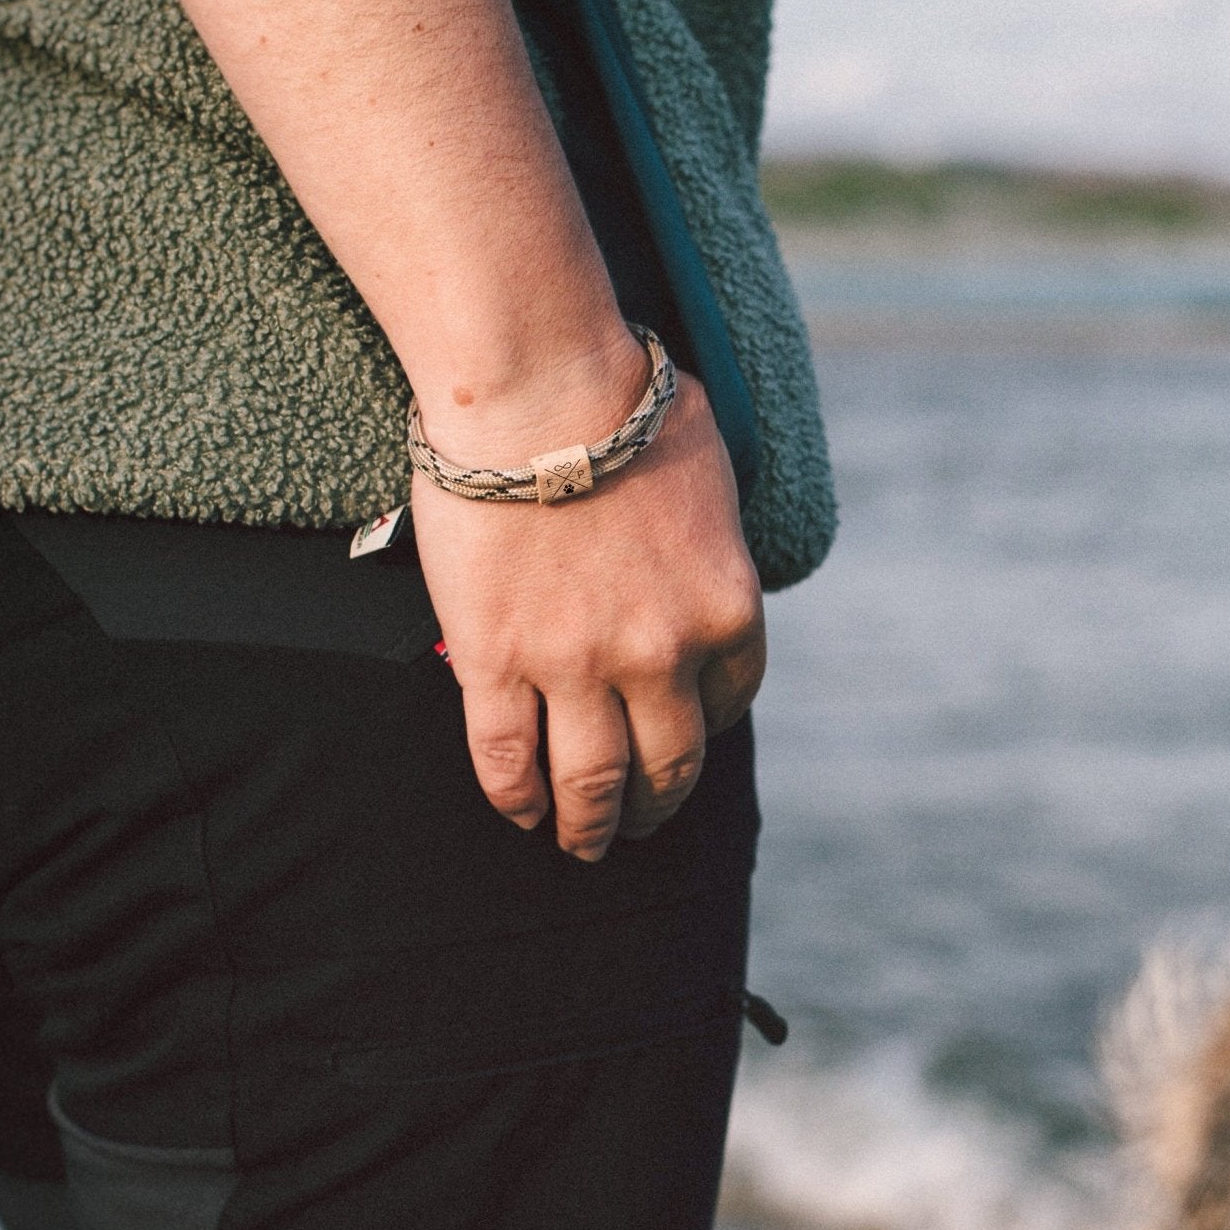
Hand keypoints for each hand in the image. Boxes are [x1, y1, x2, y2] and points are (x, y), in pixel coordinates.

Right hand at [409, 338, 764, 859]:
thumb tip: (695, 562)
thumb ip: (709, 543)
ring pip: (591, 781)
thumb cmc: (623, 405)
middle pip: (668, 763)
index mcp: (729, 613)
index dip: (703, 731)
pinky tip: (520, 813)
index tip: (681, 742)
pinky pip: (507, 760)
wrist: (540, 385)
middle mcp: (665, 655)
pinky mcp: (500, 663)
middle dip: (655, 805)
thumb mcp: (710, 479)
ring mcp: (580, 666)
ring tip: (582, 844)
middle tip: (636, 825)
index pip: (729, 704)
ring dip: (590, 824)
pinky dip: (516, 799)